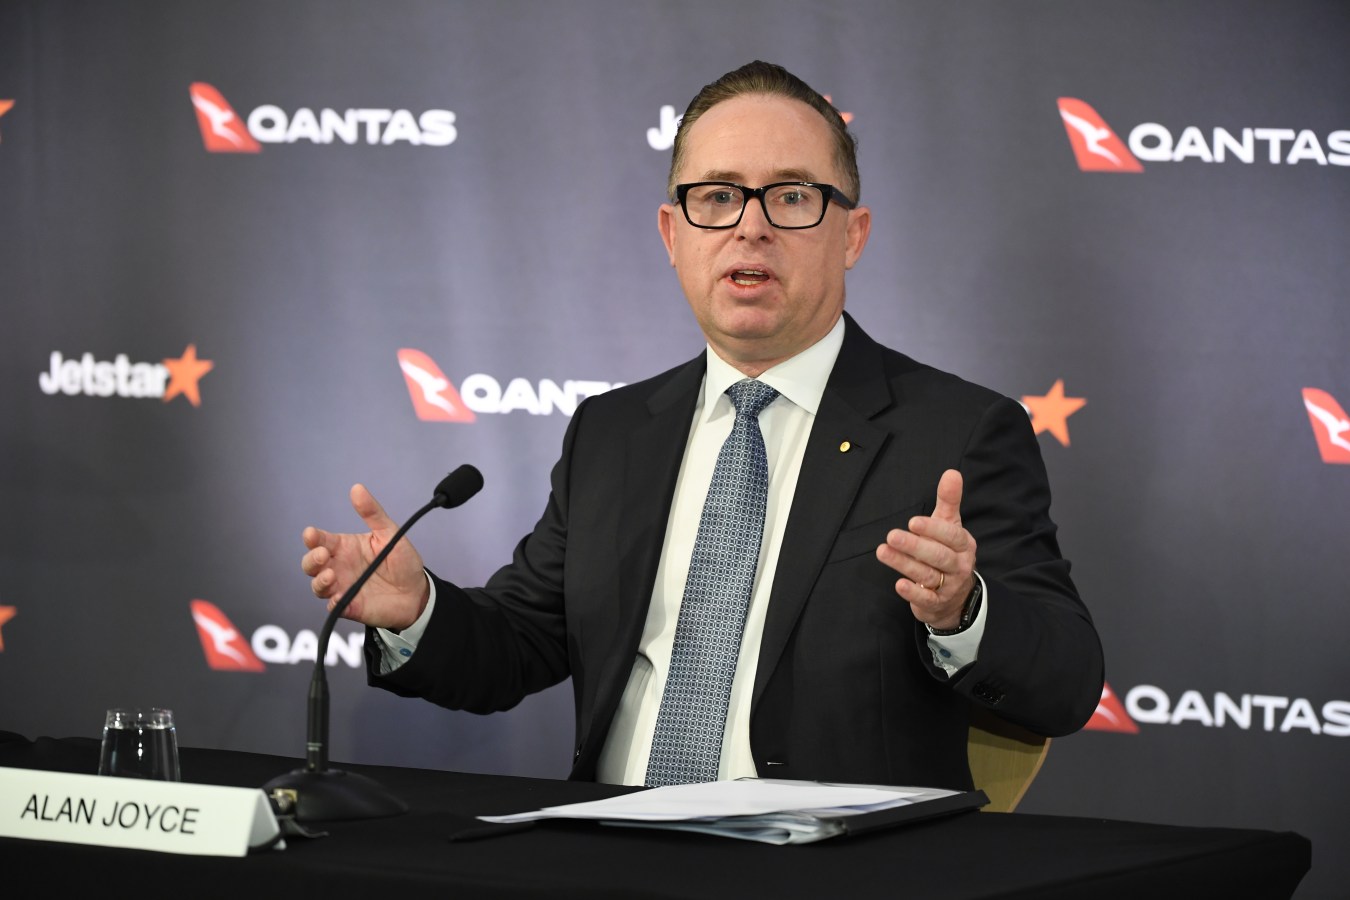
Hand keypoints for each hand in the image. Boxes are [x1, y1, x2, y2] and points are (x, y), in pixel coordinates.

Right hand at [300, 484, 430, 629]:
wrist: (417, 591)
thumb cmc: (402, 561)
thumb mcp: (389, 533)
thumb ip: (372, 513)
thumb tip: (357, 488)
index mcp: (345, 547)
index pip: (320, 540)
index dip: (312, 537)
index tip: (311, 534)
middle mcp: (339, 567)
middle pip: (311, 564)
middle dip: (311, 559)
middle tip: (323, 556)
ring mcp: (343, 587)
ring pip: (317, 586)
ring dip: (319, 581)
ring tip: (331, 576)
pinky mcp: (350, 606)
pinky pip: (334, 607)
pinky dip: (333, 603)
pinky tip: (340, 598)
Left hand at [875, 469, 977, 629]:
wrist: (957, 596)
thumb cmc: (949, 552)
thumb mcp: (950, 525)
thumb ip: (949, 500)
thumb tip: (952, 472)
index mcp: (963, 544)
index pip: (951, 535)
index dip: (933, 529)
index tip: (913, 522)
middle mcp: (958, 565)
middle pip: (938, 556)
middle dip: (915, 546)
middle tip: (891, 536)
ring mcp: (948, 586)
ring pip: (927, 575)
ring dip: (904, 564)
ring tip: (882, 552)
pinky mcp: (936, 603)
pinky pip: (925, 598)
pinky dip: (912, 592)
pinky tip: (898, 584)